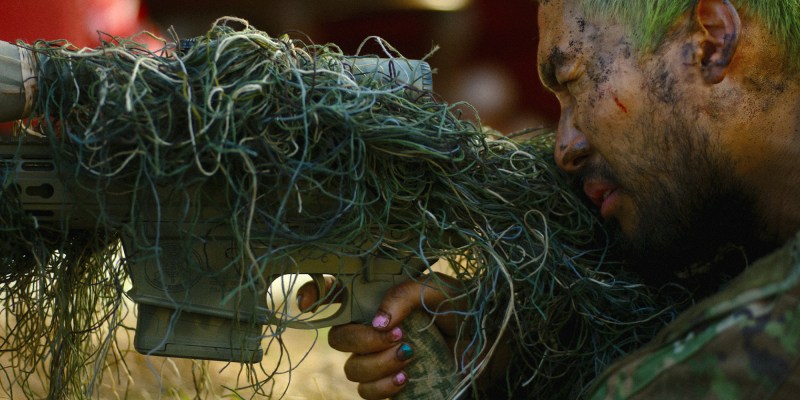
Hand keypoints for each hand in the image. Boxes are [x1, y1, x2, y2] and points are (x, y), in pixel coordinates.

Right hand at [297, 274, 461, 399]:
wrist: (493, 345)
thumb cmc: (468, 311)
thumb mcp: (441, 291)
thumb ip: (405, 295)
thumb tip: (377, 321)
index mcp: (383, 298)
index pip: (338, 293)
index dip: (315, 293)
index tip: (309, 305)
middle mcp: (377, 328)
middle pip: (339, 337)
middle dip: (361, 339)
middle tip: (395, 335)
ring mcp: (381, 359)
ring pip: (352, 368)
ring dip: (377, 364)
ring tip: (411, 356)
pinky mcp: (392, 386)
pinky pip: (367, 394)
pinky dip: (383, 388)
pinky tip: (406, 379)